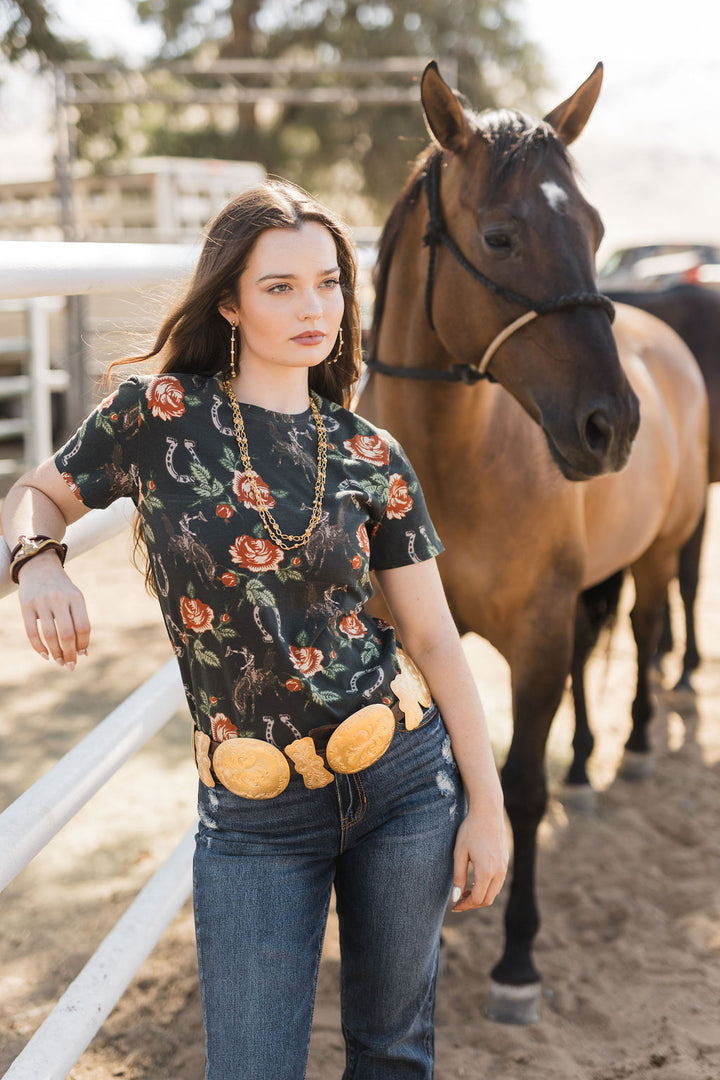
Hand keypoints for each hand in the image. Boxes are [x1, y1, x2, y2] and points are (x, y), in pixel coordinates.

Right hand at [17, 550, 90, 668]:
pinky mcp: (26, 606)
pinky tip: (45, 655)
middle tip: (70, 665)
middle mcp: (59, 599)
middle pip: (67, 633)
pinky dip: (38, 647)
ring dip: (56, 653)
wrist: (39, 567)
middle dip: (70, 653)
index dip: (84, 644)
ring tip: (59, 661)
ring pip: (50, 635)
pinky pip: (31, 632)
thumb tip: (83, 653)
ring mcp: (41, 602)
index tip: (82, 654)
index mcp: (76, 597)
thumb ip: (80, 622)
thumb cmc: (62, 589)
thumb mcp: (75, 599)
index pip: (83, 626)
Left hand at [451, 804, 508, 911]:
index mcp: (486, 872)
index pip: (477, 899)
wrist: (488, 812)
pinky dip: (488, 887)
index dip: (465, 905)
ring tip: (466, 890)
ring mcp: (504, 867)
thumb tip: (455, 898)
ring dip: (481, 895)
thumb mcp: (459, 853)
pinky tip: (476, 880)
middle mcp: (499, 872)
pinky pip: (498, 882)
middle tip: (458, 900)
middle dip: (472, 903)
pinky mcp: (505, 861)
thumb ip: (458, 877)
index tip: (454, 906)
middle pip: (487, 899)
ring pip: (494, 892)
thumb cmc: (470, 830)